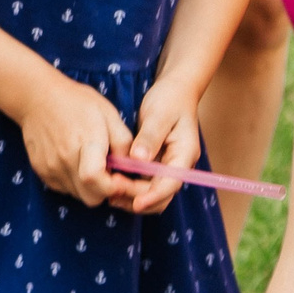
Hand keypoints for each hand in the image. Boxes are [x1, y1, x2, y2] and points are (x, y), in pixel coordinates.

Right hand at [13, 70, 136, 206]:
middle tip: (110, 173)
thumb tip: (133, 168)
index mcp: (85, 142)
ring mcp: (51, 167)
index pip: (97, 180)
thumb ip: (124, 143)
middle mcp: (65, 159)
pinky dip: (74, 182)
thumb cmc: (77, 102)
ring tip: (91, 164)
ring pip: (78, 195)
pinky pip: (64, 189)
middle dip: (106, 191)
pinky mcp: (41, 171)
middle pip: (91, 197)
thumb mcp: (109, 114)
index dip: (115, 187)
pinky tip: (76, 162)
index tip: (122, 178)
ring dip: (90, 188)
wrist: (37, 96)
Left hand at [116, 74, 205, 216]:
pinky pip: (145, 183)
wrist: (175, 89)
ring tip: (109, 192)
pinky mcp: (156, 164)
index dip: (153, 196)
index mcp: (184, 155)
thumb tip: (139, 159)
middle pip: (162, 194)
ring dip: (132, 196)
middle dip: (138, 198)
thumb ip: (150, 137)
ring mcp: (167, 167)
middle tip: (112, 191)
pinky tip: (112, 183)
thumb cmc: (169, 99)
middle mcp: (178, 166)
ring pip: (152, 193)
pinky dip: (130, 187)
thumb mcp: (159, 114)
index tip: (135, 203)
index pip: (171, 183)